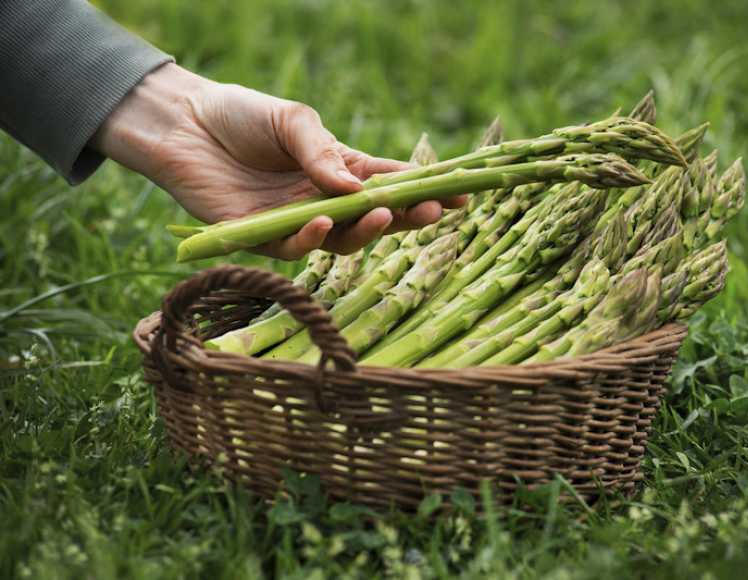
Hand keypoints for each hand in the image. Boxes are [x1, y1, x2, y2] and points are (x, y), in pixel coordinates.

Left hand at [91, 63, 463, 258]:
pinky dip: (310, 238)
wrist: (183, 123)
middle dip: (407, 218)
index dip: (425, 191)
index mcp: (339, 169)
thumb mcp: (294, 121)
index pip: (390, 184)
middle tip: (433, 213)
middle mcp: (323, 201)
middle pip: (374, 219)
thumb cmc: (242, 115)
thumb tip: (356, 190)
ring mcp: (295, 221)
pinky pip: (293, 247)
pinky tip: (320, 222)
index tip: (462, 196)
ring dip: (364, 231)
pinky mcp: (261, 237)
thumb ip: (323, 154)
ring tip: (382, 215)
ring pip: (341, 240)